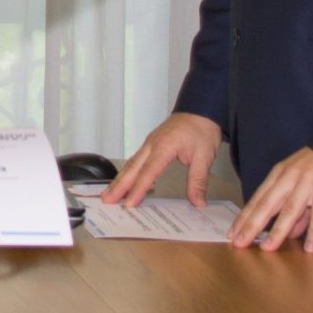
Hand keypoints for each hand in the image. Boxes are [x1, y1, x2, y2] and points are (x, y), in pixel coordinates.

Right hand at [103, 112, 222, 207]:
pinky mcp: (151, 144)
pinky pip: (136, 160)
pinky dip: (128, 172)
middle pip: (132, 168)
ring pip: (131, 164)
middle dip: (119, 186)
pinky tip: (126, 181)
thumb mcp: (204, 156)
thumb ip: (198, 181)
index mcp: (164, 146)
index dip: (138, 189)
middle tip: (107, 200)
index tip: (130, 203)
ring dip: (119, 180)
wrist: (201, 108)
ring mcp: (150, 143)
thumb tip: (198, 202)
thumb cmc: (202, 128)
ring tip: (109, 194)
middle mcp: (152, 144)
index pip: (148, 172)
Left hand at [230, 147, 312, 251]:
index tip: (232, 234)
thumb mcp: (300, 182)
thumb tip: (290, 234)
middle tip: (240, 242)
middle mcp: (289, 179)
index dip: (244, 217)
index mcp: (279, 175)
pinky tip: (310, 247)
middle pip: (267, 204)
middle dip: (252, 225)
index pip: (258, 199)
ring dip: (277, 230)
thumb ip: (296, 210)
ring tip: (267, 248)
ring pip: (290, 209)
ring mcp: (307, 183)